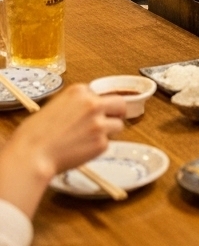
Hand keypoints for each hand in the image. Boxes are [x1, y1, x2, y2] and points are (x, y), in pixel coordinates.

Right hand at [0, 85, 126, 217]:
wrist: (32, 154)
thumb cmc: (34, 133)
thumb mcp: (54, 106)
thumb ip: (74, 105)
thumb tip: (85, 111)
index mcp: (79, 91)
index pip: (100, 94)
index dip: (97, 105)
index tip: (92, 113)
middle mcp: (93, 104)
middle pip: (120, 104)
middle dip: (116, 113)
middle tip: (110, 121)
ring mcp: (99, 123)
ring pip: (118, 125)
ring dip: (108, 132)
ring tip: (89, 139)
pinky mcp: (101, 143)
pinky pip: (107, 144)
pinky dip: (97, 148)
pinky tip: (81, 150)